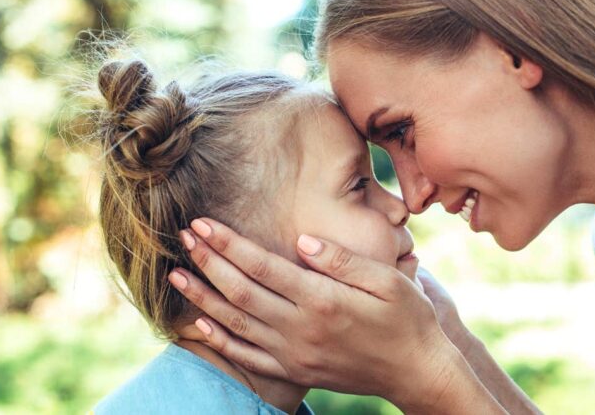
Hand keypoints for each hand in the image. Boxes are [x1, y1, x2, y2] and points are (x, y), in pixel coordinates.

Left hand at [167, 218, 484, 411]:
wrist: (417, 372)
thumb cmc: (408, 319)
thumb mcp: (387, 280)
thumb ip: (342, 260)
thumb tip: (303, 240)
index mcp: (322, 300)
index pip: (262, 266)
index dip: (228, 243)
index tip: (203, 223)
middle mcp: (301, 328)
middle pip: (240, 291)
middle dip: (208, 261)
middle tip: (182, 237)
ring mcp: (294, 353)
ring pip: (236, 323)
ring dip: (203, 297)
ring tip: (176, 275)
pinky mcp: (295, 370)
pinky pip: (247, 356)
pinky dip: (219, 340)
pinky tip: (198, 325)